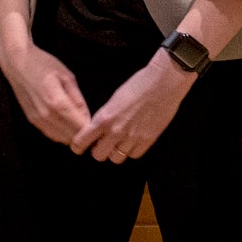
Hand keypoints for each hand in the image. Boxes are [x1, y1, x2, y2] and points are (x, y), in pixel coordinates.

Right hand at [0, 35, 90, 144]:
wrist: (17, 64)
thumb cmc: (44, 65)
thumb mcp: (67, 77)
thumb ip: (78, 100)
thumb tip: (88, 118)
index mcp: (58, 103)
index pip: (80, 127)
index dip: (92, 130)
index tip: (100, 126)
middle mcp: (46, 116)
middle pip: (71, 137)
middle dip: (84, 134)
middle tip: (93, 127)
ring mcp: (37, 120)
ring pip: (61, 139)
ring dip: (72, 135)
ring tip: (81, 125)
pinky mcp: (32, 120)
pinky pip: (51, 134)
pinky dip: (62, 133)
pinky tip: (67, 123)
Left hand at [72, 51, 195, 162]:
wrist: (163, 83)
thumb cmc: (138, 85)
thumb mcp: (113, 99)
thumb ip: (104, 118)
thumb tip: (97, 132)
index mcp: (103, 118)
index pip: (81, 142)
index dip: (78, 146)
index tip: (80, 146)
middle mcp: (116, 131)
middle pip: (98, 155)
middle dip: (99, 150)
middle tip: (103, 143)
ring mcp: (132, 137)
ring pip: (116, 159)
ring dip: (116, 152)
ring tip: (120, 141)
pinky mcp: (148, 140)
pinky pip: (134, 155)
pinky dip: (132, 151)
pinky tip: (133, 140)